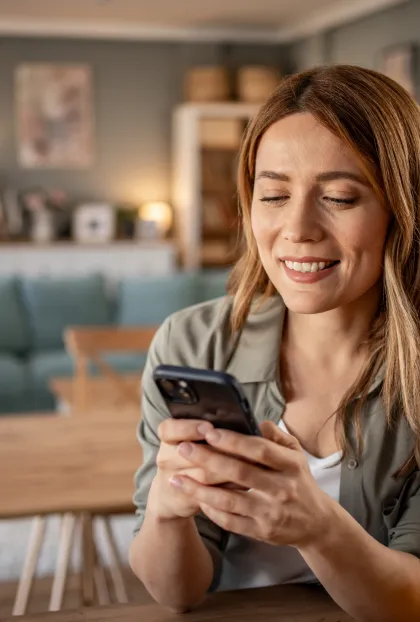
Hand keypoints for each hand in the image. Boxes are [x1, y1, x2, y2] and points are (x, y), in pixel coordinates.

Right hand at [147, 418, 236, 520]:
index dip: (188, 428)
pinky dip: (230, 487)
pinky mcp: (187, 499)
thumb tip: (238, 422)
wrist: (170, 495)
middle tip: (240, 445)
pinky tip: (246, 482)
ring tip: (251, 461)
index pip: (169, 429)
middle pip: (192, 452)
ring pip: (204, 474)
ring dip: (230, 468)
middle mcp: (166, 458)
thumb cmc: (186, 459)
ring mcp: (174, 480)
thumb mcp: (186, 441)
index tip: (207, 426)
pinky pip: (210, 493)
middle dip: (218, 449)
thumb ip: (206, 430)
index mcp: (168, 438)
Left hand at [169, 421, 335, 548]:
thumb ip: (276, 436)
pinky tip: (195, 498)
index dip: (233, 440)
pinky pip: (231, 521)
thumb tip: (256, 422)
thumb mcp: (296, 454)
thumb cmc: (299, 481)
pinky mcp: (261, 531)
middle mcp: (281, 489)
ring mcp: (271, 513)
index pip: (259, 450)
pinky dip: (211, 510)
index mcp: (290, 465)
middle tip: (184, 448)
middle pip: (240, 473)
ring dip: (200, 490)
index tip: (209, 431)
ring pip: (230, 500)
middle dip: (208, 459)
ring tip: (176, 479)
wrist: (316, 523)